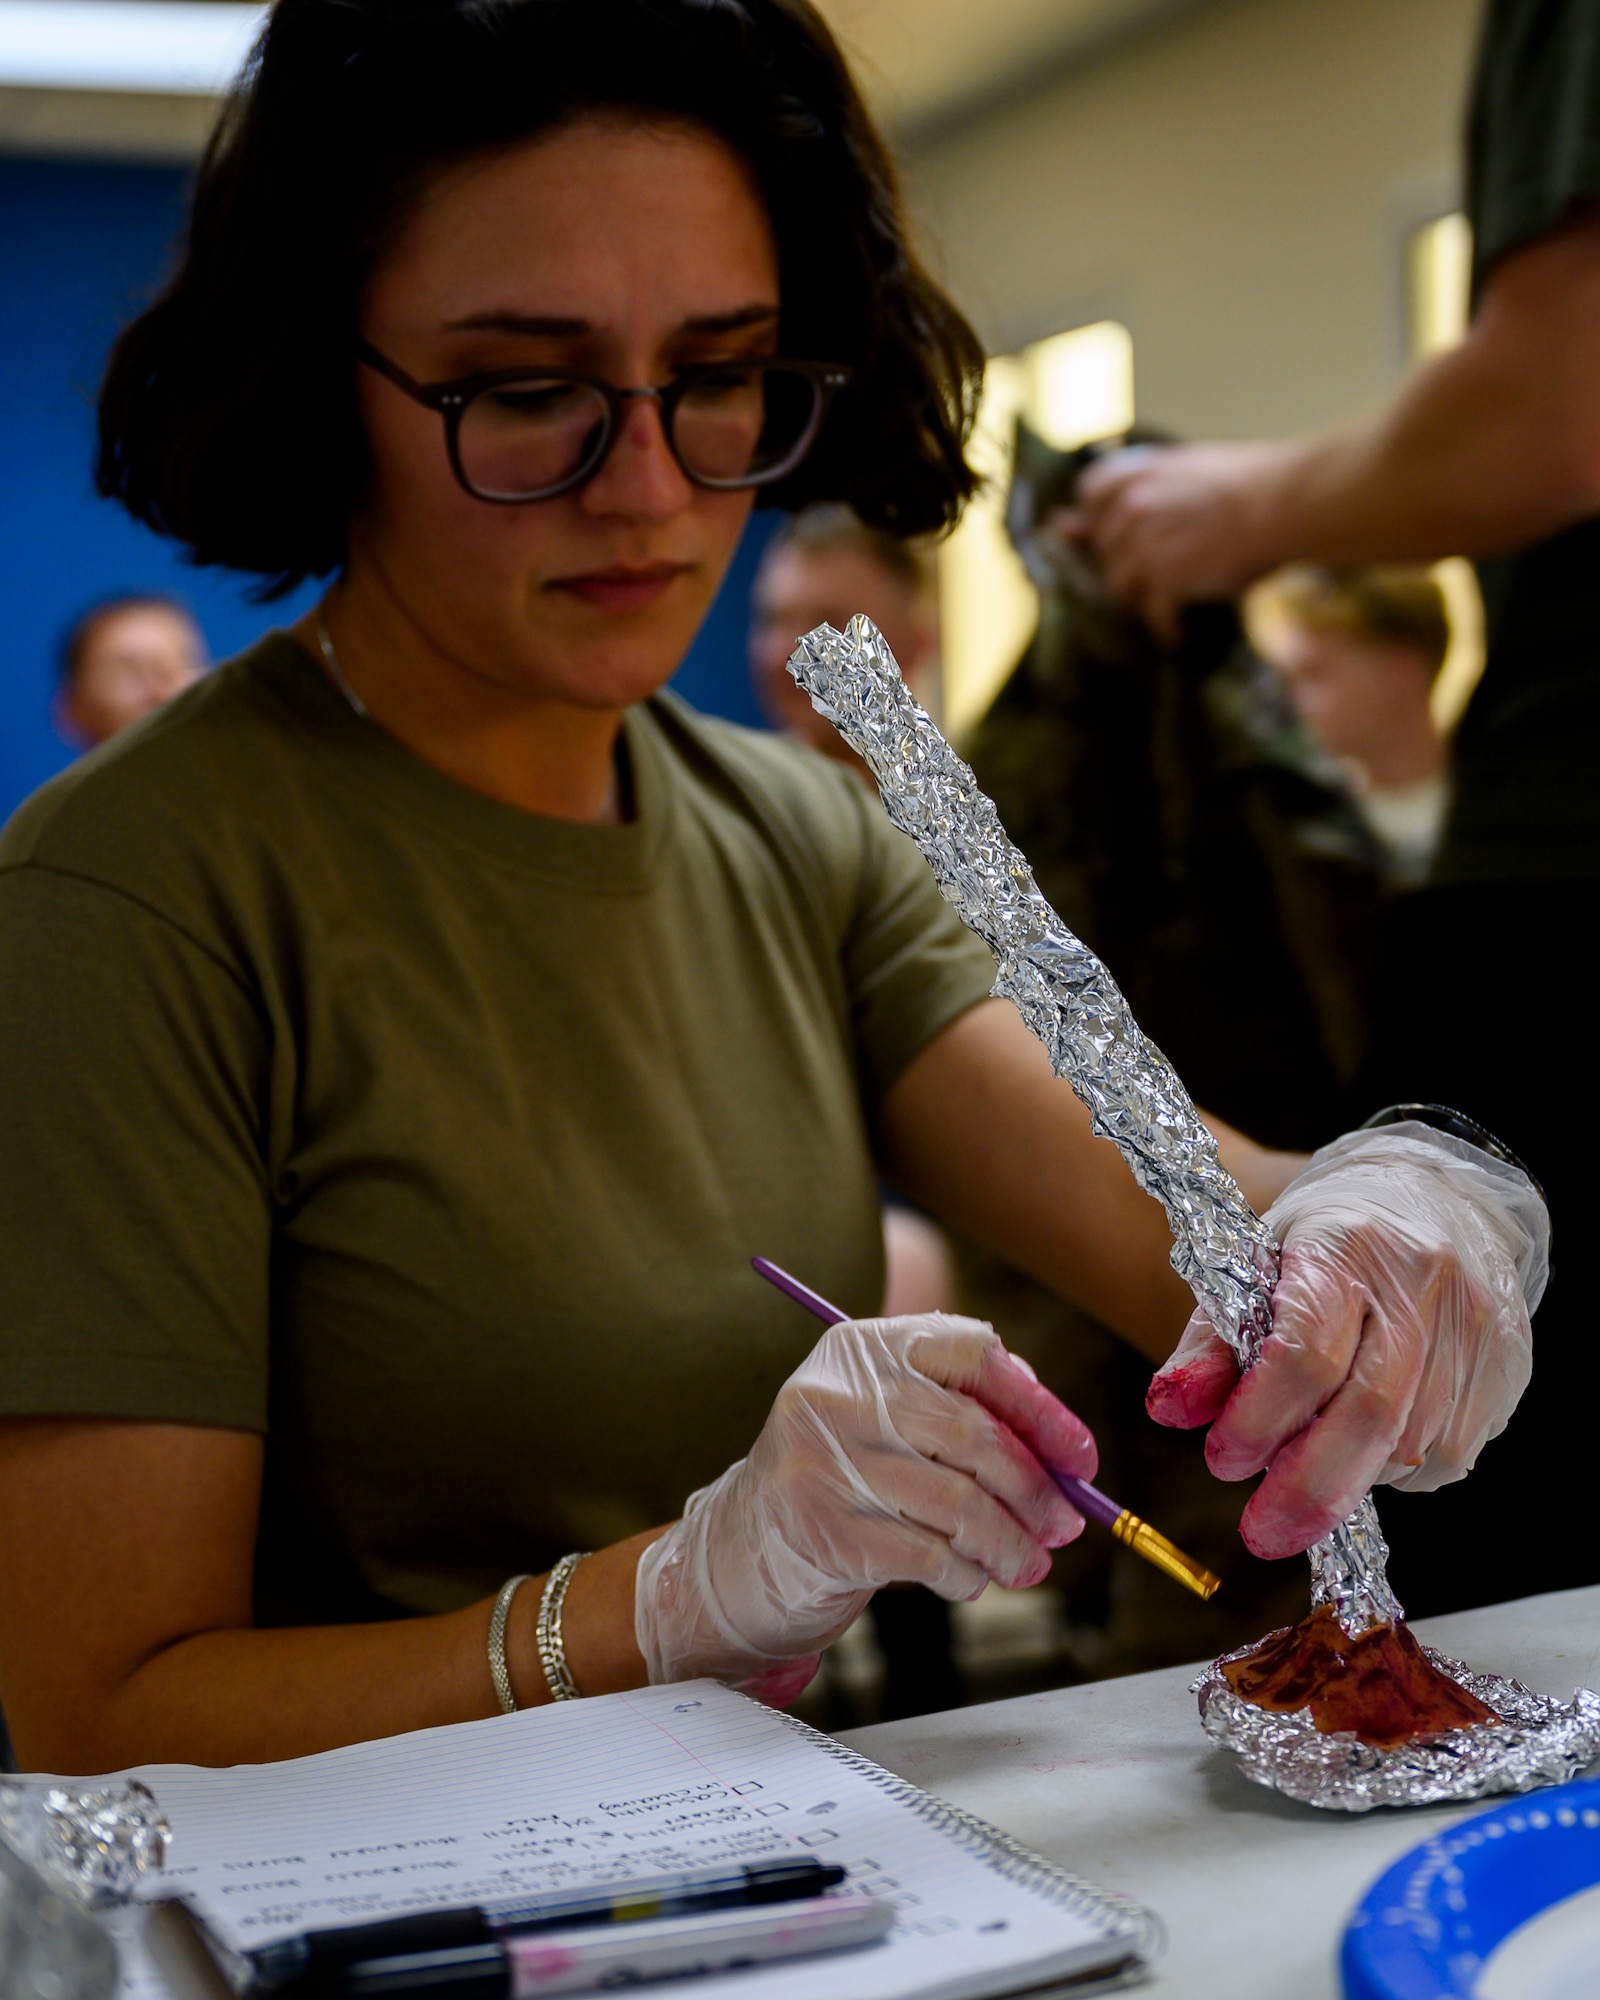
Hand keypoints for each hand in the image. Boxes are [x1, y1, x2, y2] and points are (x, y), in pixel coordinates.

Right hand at [634, 1314, 1096, 1701]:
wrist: (739, 1550)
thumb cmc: (840, 1481)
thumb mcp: (886, 1423)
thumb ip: (960, 1411)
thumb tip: (1063, 1448)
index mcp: (862, 1346)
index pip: (972, 1352)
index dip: (1038, 1406)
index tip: (1079, 1457)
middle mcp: (837, 1392)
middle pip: (971, 1432)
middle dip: (1034, 1487)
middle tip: (1064, 1525)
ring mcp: (822, 1459)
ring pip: (957, 1501)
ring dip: (1009, 1542)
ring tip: (1029, 1565)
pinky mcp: (821, 1528)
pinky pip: (927, 1553)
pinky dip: (966, 1574)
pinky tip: (973, 1581)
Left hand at [1058, 441, 1296, 640]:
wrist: (1288, 504)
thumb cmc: (1249, 484)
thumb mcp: (1185, 470)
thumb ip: (1127, 494)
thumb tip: (1061, 524)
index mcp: (1135, 472)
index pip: (1091, 497)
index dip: (1106, 516)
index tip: (1129, 528)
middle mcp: (1132, 507)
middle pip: (1106, 549)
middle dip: (1128, 562)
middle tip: (1163, 571)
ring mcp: (1145, 545)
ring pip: (1119, 587)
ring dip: (1141, 599)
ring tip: (1169, 603)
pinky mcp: (1166, 580)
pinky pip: (1151, 615)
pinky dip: (1165, 629)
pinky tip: (1179, 632)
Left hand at [1146, 1126, 1548, 1558]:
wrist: (1436, 1196)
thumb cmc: (1330, 1239)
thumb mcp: (1253, 1263)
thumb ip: (1210, 1341)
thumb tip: (1170, 1410)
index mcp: (1346, 1247)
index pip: (1305, 1355)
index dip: (1259, 1421)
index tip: (1222, 1459)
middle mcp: (1423, 1285)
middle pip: (1370, 1414)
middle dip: (1308, 1489)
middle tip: (1261, 1532)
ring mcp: (1477, 1328)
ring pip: (1410, 1445)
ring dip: (1346, 1478)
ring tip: (1307, 1465)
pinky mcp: (1509, 1366)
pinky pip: (1448, 1455)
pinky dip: (1391, 1470)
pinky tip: (1363, 1446)